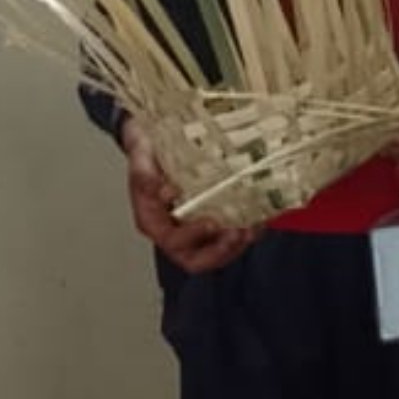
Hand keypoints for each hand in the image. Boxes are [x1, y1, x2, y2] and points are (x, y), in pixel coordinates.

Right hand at [125, 118, 254, 273]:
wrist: (155, 140)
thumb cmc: (147, 149)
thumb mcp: (140, 152)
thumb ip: (143, 170)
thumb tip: (159, 189)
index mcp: (152, 221)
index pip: (172, 242)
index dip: (192, 237)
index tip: (210, 222)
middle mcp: (172, 231)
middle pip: (196, 259)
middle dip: (220, 251)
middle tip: (237, 232)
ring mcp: (193, 231)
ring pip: (217, 253)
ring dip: (237, 246)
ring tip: (251, 229)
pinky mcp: (212, 224)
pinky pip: (230, 239)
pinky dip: (246, 233)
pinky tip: (258, 222)